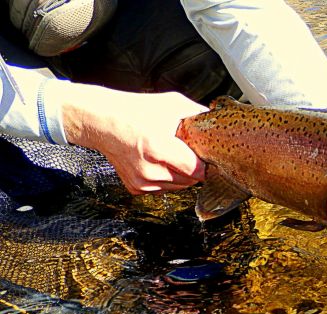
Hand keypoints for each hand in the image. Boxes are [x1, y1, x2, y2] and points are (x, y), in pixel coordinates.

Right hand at [61, 85, 206, 193]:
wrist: (101, 121)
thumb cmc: (134, 111)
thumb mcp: (171, 104)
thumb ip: (198, 114)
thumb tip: (218, 121)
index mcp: (158, 147)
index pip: (197, 170)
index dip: (206, 163)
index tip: (209, 155)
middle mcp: (149, 170)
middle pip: (190, 180)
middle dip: (194, 167)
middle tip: (188, 151)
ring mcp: (141, 182)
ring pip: (178, 187)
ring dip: (181, 174)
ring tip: (171, 154)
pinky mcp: (136, 188)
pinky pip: (163, 189)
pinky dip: (166, 178)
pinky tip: (159, 162)